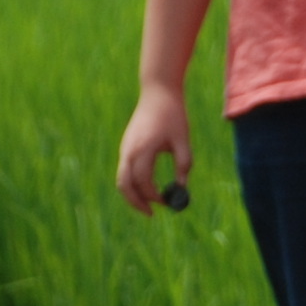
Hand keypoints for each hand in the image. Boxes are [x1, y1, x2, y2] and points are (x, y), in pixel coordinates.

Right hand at [115, 84, 194, 215]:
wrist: (157, 92)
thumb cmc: (173, 115)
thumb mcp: (183, 141)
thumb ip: (183, 165)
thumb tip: (182, 188)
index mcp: (143, 150)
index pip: (143, 182)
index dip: (154, 196)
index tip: (167, 202)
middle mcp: (128, 151)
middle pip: (124, 185)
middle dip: (136, 202)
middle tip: (151, 213)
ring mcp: (125, 148)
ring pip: (121, 179)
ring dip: (133, 194)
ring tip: (148, 203)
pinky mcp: (126, 146)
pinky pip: (124, 170)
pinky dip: (132, 183)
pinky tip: (146, 186)